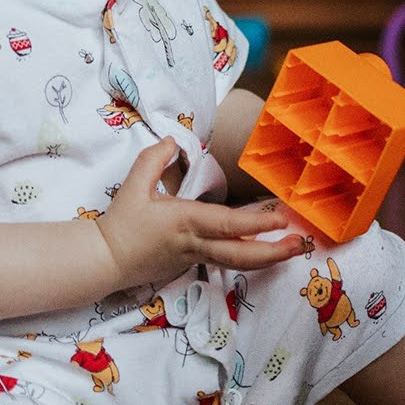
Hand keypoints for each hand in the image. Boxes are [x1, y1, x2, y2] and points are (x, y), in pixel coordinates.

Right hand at [96, 140, 308, 288]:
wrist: (105, 260)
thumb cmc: (121, 223)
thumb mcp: (133, 185)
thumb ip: (153, 159)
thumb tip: (172, 140)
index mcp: (185, 222)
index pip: (227, 225)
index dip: (257, 224)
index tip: (281, 221)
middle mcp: (195, 243)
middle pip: (241, 254)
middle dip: (273, 252)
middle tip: (299, 246)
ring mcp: (195, 258)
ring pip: (237, 263)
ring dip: (267, 259)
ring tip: (290, 251)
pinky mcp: (191, 264)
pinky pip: (225, 262)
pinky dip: (247, 258)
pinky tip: (264, 254)